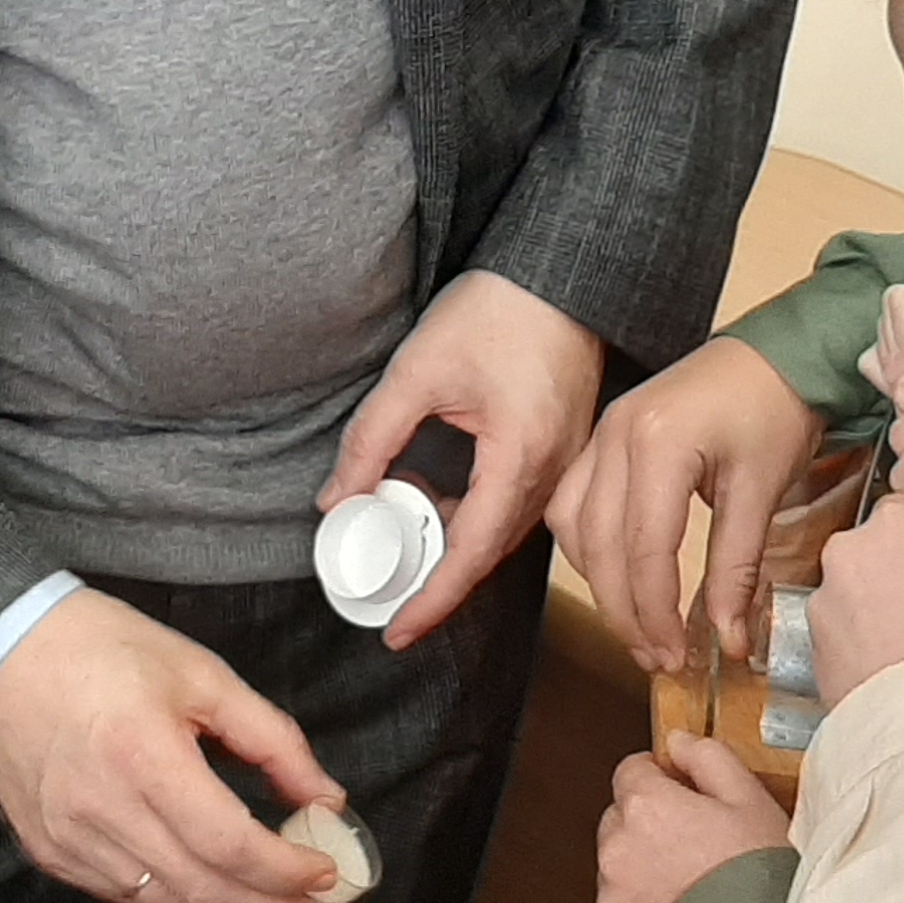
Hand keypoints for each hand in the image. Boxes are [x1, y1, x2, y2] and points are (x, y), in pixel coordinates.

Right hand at [0, 588, 351, 902]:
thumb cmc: (100, 649)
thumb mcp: (203, 675)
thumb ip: (273, 740)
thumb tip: (325, 799)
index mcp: (143, 755)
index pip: (228, 844)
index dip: (285, 872)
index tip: (329, 873)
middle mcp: (101, 810)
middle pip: (203, 893)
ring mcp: (69, 840)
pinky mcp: (50, 853)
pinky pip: (128, 897)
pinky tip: (217, 896)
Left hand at [321, 270, 607, 649]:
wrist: (560, 270)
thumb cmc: (499, 308)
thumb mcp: (418, 370)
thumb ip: (372, 438)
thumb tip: (338, 498)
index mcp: (521, 456)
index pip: (469, 554)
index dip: (431, 601)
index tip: (396, 631)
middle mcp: (553, 471)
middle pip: (490, 554)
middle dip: (437, 582)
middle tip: (386, 597)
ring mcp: (564, 462)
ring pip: (503, 531)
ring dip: (454, 543)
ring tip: (400, 534)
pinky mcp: (563, 448)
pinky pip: (516, 504)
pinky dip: (474, 514)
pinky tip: (435, 494)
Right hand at [549, 336, 819, 674]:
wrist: (777, 353)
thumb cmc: (775, 407)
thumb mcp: (762, 490)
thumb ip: (737, 569)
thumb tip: (727, 640)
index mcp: (659, 442)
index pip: (642, 549)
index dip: (654, 612)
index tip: (675, 654)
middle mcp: (617, 435)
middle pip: (599, 545)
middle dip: (624, 611)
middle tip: (655, 657)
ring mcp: (603, 433)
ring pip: (574, 527)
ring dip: (599, 583)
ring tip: (637, 627)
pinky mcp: (604, 438)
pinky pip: (573, 502)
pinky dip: (589, 548)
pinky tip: (615, 576)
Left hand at [595, 732, 790, 902]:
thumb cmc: (757, 877)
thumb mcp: (749, 799)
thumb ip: (708, 758)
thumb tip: (679, 741)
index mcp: (646, 805)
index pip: (631, 768)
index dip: (661, 775)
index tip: (684, 788)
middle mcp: (618, 844)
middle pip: (622, 814)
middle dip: (652, 820)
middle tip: (700, 838)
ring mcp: (613, 889)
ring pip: (620, 859)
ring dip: (646, 860)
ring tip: (696, 879)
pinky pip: (623, 900)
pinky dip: (645, 899)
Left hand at [812, 494, 903, 708]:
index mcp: (901, 523)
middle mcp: (852, 547)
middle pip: (868, 547)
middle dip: (889, 571)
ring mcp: (824, 593)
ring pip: (845, 589)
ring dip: (866, 608)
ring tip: (903, 646)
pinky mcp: (808, 637)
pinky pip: (832, 629)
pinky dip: (850, 641)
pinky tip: (880, 667)